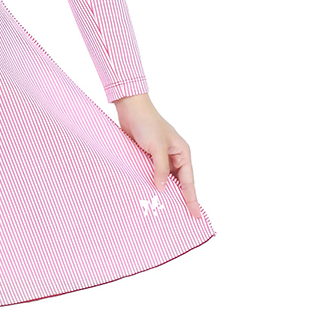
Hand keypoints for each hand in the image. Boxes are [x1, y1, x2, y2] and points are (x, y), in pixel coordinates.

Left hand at [113, 93, 202, 218]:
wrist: (131, 108)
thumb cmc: (147, 123)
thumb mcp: (157, 147)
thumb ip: (160, 169)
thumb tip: (162, 189)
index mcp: (182, 153)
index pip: (188, 181)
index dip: (191, 199)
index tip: (196, 215)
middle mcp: (174, 156)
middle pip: (179, 183)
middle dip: (180, 199)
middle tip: (182, 219)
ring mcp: (161, 157)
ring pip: (166, 180)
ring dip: (165, 192)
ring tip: (166, 211)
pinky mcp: (148, 156)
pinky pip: (153, 174)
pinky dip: (153, 184)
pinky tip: (150, 194)